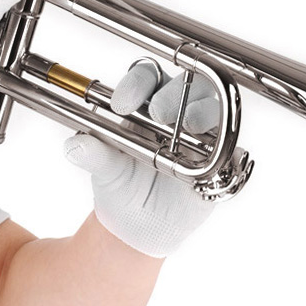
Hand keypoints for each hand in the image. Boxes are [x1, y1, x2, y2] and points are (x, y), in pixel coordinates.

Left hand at [62, 60, 221, 257]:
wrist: (139, 228)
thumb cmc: (121, 190)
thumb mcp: (104, 172)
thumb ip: (93, 155)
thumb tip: (74, 146)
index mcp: (145, 106)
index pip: (146, 77)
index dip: (137, 84)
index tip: (123, 104)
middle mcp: (176, 113)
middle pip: (186, 84)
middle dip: (173, 94)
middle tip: (159, 113)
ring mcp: (202, 135)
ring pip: (214, 107)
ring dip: (203, 110)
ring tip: (187, 125)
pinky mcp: (221, 160)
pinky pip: (231, 146)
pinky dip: (225, 145)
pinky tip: (211, 154)